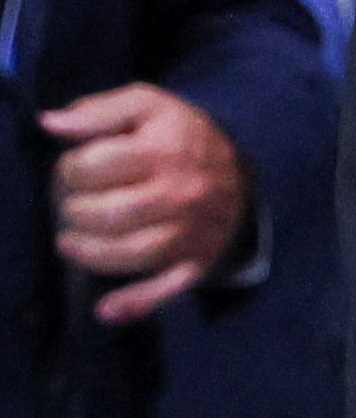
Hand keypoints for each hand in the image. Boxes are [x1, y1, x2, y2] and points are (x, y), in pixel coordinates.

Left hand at [46, 84, 247, 323]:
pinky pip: (167, 289)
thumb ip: (98, 111)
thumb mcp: (147, 106)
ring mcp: (191, 233)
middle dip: (74, 211)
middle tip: (72, 206)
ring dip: (88, 253)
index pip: (96, 166)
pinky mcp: (197, 262)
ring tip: (71, 242)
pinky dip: (136, 303)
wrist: (243, 168)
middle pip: (110, 214)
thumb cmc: (181, 136)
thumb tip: (50, 124)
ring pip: (131, 254)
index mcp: (164, 151)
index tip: (74, 170)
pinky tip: (106, 311)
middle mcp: (180, 194)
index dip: (70, 169)